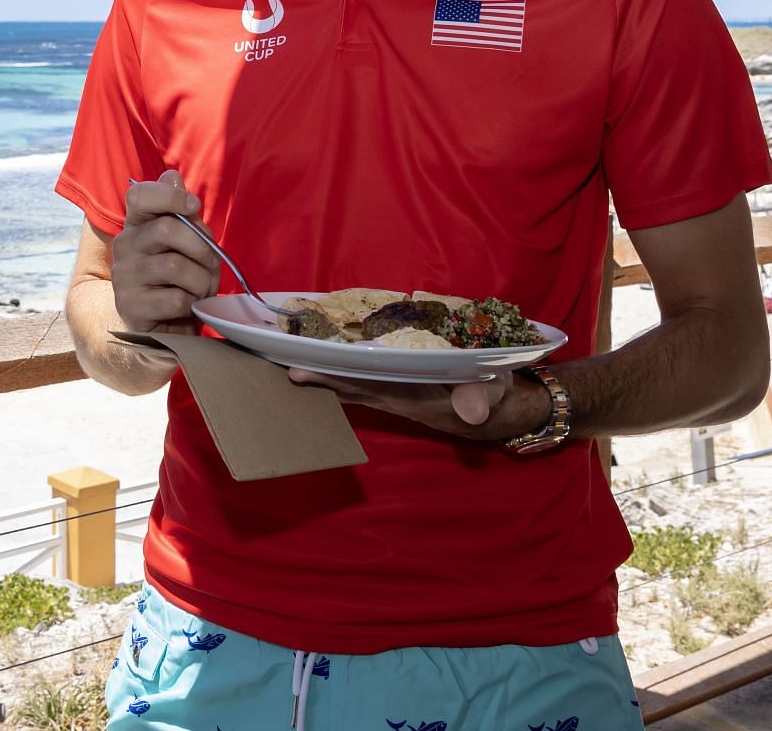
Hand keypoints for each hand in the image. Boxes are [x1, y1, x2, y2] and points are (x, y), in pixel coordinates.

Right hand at [110, 170, 219, 335]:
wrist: (156, 330)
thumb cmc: (176, 281)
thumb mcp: (183, 244)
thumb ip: (180, 213)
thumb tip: (172, 177)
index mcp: (137, 225)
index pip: (138, 195)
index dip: (169, 196)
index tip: (194, 207)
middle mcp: (124, 246)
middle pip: (166, 229)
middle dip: (201, 246)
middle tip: (211, 262)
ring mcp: (124, 278)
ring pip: (175, 266)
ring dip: (202, 280)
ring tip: (203, 289)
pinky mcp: (131, 308)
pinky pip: (175, 298)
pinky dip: (192, 303)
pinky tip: (189, 307)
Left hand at [286, 367, 549, 442]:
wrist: (499, 408)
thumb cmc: (492, 392)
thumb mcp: (493, 393)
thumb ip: (481, 399)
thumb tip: (470, 410)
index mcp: (409, 395)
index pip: (362, 385)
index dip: (330, 378)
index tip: (299, 370)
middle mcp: (393, 395)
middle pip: (344, 385)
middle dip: (311, 376)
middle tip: (272, 363)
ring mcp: (393, 392)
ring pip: (348, 384)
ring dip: (320, 375)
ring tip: (284, 361)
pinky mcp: (397, 386)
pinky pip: (361, 380)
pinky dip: (339, 372)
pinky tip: (319, 363)